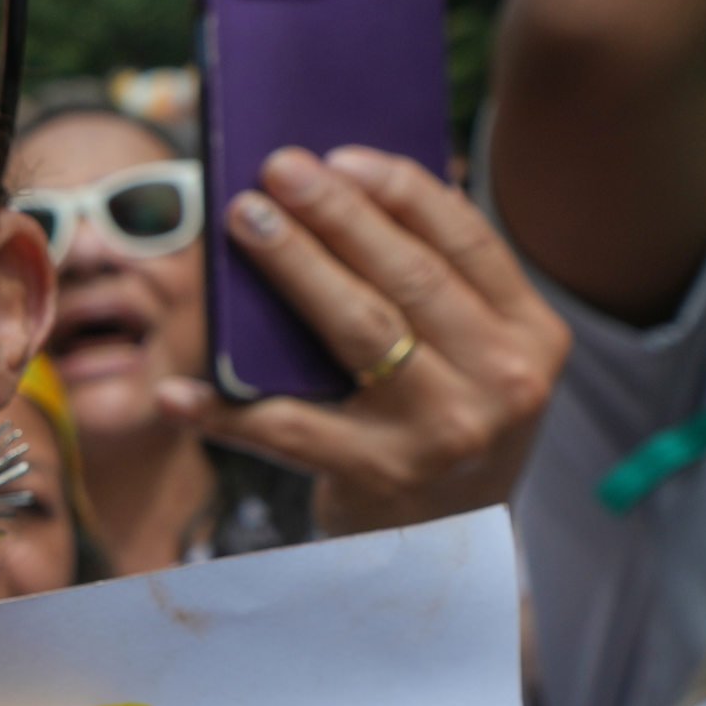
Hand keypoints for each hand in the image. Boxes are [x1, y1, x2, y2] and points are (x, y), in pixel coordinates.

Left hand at [171, 147, 569, 538]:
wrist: (448, 550)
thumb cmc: (444, 424)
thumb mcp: (476, 357)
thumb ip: (440, 285)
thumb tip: (353, 183)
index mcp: (531, 336)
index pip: (467, 242)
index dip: (401, 190)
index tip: (340, 154)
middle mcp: (501, 382)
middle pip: (407, 277)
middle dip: (336, 214)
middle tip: (276, 169)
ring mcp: (442, 433)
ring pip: (357, 331)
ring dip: (293, 268)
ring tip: (243, 221)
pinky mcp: (380, 479)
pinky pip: (290, 432)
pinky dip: (225, 412)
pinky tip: (175, 391)